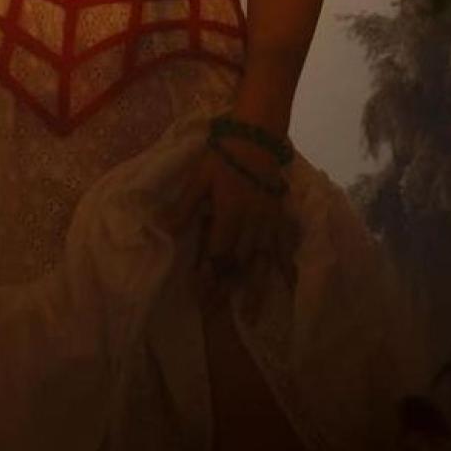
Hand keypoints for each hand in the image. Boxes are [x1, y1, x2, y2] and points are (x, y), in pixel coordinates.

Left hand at [165, 137, 298, 310]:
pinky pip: (284, 248)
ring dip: (254, 288)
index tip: (198, 291)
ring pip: (262, 261)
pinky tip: (287, 287)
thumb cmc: (224, 154)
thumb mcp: (198, 176)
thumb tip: (164, 229)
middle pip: (239, 262)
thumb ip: (184, 206)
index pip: (218, 251)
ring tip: (250, 315)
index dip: (208, 272)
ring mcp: (269, 221)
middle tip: (214, 311)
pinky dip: (285, 269)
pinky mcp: (279, 217)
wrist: (258, 134)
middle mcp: (253, 222)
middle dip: (226, 286)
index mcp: (231, 212)